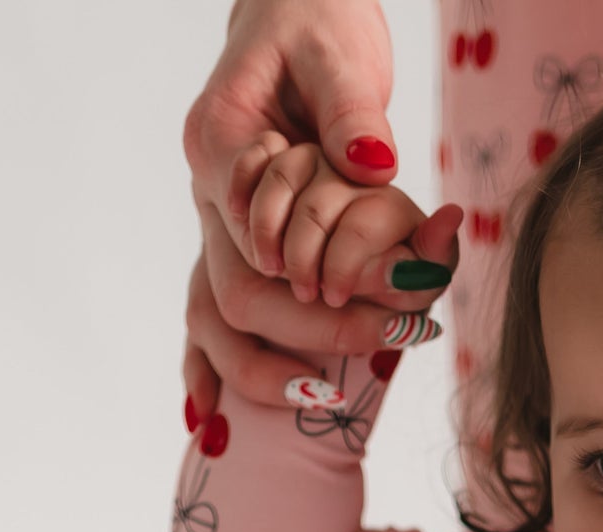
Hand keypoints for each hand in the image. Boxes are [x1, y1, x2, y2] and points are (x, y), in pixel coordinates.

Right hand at [182, 0, 426, 423]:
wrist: (294, 11)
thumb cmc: (316, 23)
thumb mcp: (338, 55)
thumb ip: (352, 112)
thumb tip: (374, 166)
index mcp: (220, 145)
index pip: (262, 243)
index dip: (328, 287)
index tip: (399, 310)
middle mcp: (209, 194)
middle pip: (241, 295)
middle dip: (316, 333)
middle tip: (396, 340)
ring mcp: (214, 224)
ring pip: (215, 319)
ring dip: (263, 370)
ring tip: (329, 401)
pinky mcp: (232, 242)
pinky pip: (202, 318)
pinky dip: (206, 371)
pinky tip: (211, 421)